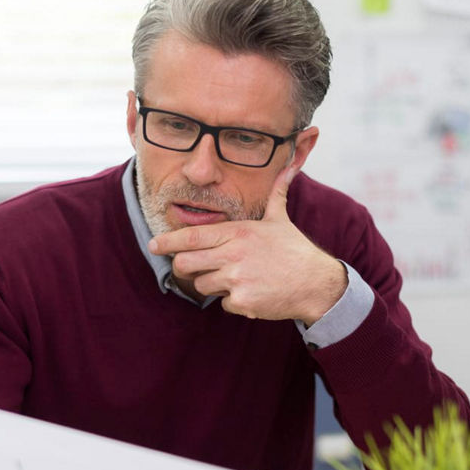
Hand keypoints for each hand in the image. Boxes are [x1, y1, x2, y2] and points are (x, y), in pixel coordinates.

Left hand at [148, 166, 346, 323]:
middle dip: (183, 268)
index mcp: (237, 232)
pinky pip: (223, 303)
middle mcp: (233, 254)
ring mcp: (236, 279)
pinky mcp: (242, 301)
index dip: (167, 242)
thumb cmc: (295, 250)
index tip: (153, 245)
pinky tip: (252, 292)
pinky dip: (233, 301)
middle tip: (192, 269)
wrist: (316, 283)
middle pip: (185, 264)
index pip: (191, 237)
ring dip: (213, 285)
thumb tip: (290, 165)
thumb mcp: (281, 218)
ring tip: (236, 278)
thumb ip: (276, 192)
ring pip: (202, 285)